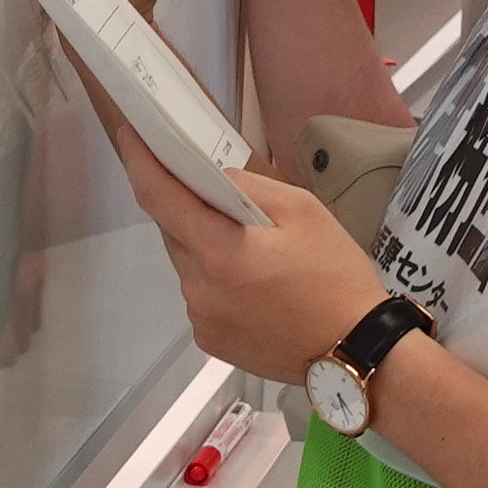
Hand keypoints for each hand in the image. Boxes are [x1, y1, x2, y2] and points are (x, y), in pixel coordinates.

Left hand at [86, 74, 386, 376]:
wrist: (357, 351)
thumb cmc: (336, 278)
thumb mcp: (304, 211)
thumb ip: (250, 187)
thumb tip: (215, 180)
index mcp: (219, 253)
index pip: (159, 199)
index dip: (140, 163)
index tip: (130, 136)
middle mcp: (198, 289)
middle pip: (174, 232)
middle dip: (187, 207)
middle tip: (218, 195)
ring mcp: (201, 319)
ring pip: (188, 264)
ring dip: (205, 246)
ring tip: (253, 248)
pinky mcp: (210, 341)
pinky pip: (201, 295)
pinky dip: (215, 279)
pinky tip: (254, 284)